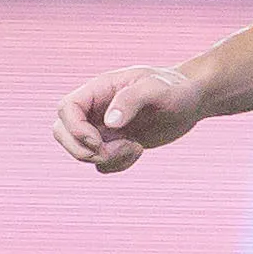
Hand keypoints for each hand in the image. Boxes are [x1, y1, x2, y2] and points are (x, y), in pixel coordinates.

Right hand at [52, 64, 206, 174]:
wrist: (191, 99)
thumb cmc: (176, 88)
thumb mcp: (157, 88)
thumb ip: (132, 99)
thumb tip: (109, 122)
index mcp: (99, 89)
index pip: (66, 109)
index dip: (75, 130)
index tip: (100, 141)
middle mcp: (96, 108)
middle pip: (61, 132)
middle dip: (82, 150)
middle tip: (112, 151)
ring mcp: (103, 127)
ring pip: (80, 151)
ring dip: (104, 159)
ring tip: (133, 147)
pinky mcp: (114, 143)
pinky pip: (100, 163)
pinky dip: (115, 165)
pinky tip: (138, 150)